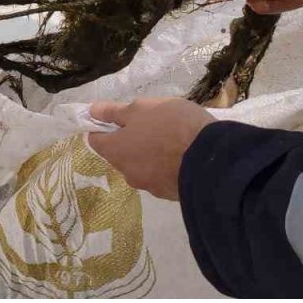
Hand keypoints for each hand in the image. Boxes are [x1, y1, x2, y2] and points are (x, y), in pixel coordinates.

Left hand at [87, 98, 214, 200]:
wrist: (211, 160)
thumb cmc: (172, 126)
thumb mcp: (142, 108)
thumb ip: (115, 112)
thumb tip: (91, 112)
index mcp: (116, 151)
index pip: (96, 140)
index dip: (103, 127)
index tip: (119, 117)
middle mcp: (127, 173)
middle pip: (121, 154)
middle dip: (131, 141)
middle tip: (153, 124)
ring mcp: (149, 186)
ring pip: (142, 166)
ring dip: (150, 155)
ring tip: (172, 140)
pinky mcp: (169, 194)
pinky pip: (162, 176)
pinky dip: (166, 167)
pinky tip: (183, 156)